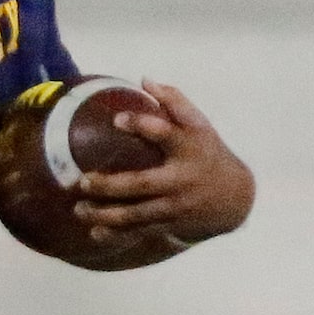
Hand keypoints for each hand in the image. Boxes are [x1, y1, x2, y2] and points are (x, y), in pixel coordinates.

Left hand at [73, 81, 254, 255]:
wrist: (235, 199)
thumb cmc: (207, 153)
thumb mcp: (200, 127)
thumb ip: (175, 103)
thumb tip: (145, 80)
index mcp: (190, 148)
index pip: (167, 133)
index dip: (142, 125)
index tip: (116, 119)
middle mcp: (182, 178)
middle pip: (141, 184)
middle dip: (109, 185)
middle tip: (82, 181)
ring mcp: (175, 205)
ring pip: (135, 214)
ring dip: (104, 214)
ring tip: (79, 208)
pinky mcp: (169, 224)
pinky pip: (138, 231)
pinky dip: (115, 234)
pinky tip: (94, 232)